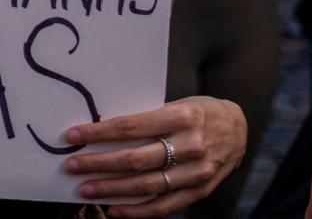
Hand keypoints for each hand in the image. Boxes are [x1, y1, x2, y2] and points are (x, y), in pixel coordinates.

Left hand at [64, 96, 246, 216]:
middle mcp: (191, 145)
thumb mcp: (176, 103)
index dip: (99, 133)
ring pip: (147, 185)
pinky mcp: (200, 191)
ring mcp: (197, 171)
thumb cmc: (199, 111)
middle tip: (72, 165)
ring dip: (111, 189)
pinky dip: (136, 211)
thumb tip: (102, 130)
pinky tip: (114, 210)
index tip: (74, 136)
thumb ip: (146, 118)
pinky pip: (164, 206)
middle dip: (99, 163)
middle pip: (136, 159)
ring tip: (85, 188)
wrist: (238, 128)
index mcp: (182, 116)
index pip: (131, 127)